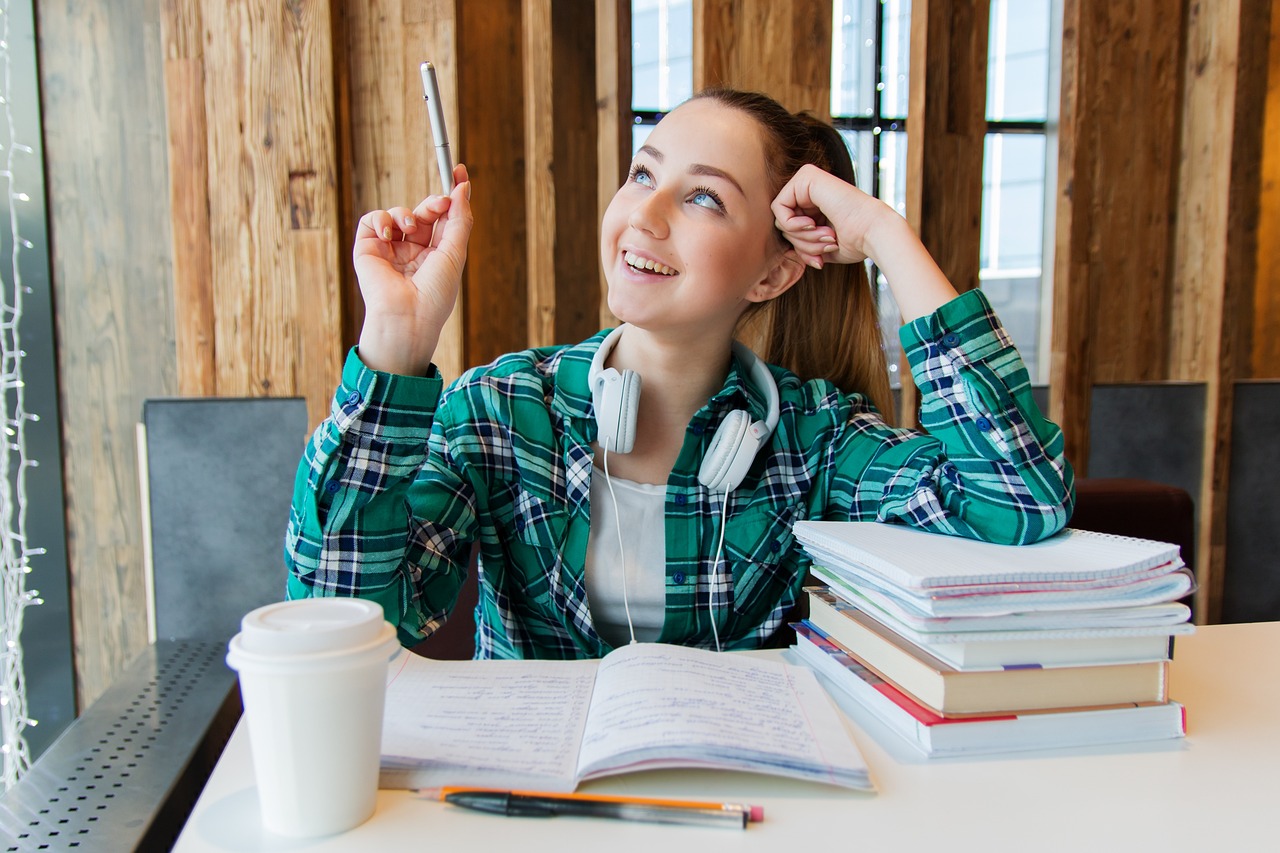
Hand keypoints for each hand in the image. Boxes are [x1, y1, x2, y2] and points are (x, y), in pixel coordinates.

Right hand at [354, 164, 472, 374]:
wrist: (407, 317)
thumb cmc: (435, 293)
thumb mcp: (455, 252)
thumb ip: (459, 219)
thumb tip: (463, 187)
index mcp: (436, 255)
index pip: (443, 218)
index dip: (451, 195)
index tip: (458, 171)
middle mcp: (413, 251)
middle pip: (423, 213)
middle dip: (432, 203)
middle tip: (440, 202)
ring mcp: (390, 249)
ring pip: (398, 214)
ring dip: (407, 213)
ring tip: (411, 227)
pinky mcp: (368, 249)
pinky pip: (373, 219)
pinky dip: (381, 219)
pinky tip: (390, 232)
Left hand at [771, 163, 957, 320]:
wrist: (873, 232)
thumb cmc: (855, 242)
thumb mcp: (822, 247)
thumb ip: (803, 245)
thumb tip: (787, 251)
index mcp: (816, 202)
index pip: (790, 230)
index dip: (802, 249)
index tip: (820, 259)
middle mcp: (811, 188)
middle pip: (784, 225)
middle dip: (802, 244)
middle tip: (826, 245)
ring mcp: (808, 179)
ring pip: (781, 218)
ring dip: (801, 238)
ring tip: (827, 237)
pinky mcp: (806, 176)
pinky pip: (778, 207)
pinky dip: (792, 225)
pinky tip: (813, 225)